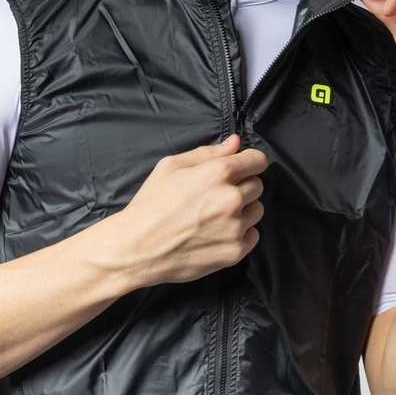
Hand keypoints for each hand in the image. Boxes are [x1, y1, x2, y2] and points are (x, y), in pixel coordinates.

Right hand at [112, 135, 266, 287]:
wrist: (138, 247)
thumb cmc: (151, 204)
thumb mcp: (170, 166)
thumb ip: (206, 152)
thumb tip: (234, 143)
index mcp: (217, 173)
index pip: (257, 160)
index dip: (249, 161)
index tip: (242, 167)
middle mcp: (231, 198)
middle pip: (257, 185)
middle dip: (242, 185)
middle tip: (217, 194)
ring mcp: (235, 227)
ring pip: (257, 210)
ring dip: (243, 210)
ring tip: (216, 214)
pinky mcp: (234, 252)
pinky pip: (253, 236)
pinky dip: (240, 233)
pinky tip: (218, 232)